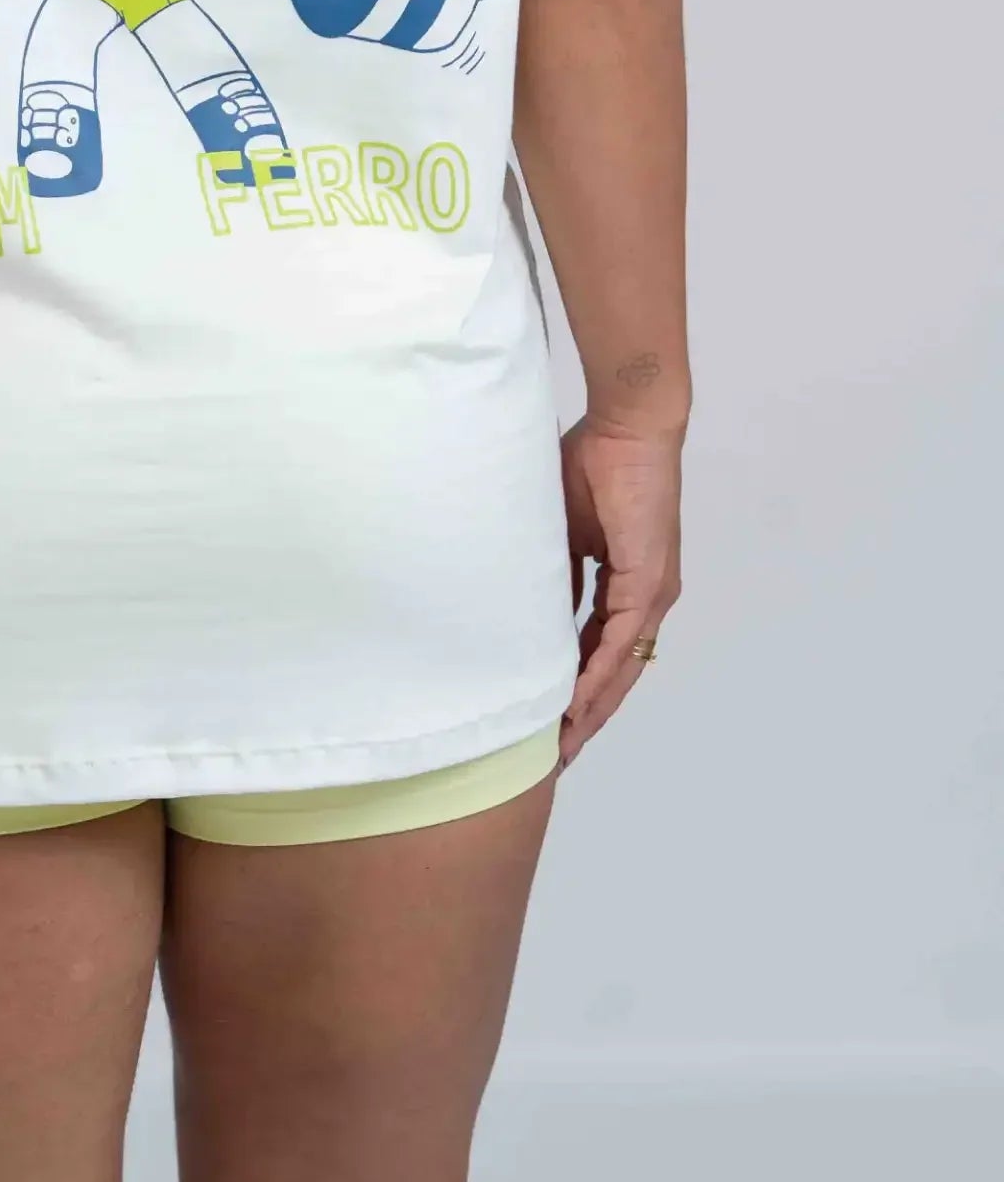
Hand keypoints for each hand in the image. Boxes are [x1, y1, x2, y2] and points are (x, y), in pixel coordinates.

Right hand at [558, 416, 681, 765]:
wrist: (628, 426)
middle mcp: (646, 596)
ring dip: (592, 707)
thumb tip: (529, 606)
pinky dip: (598, 675)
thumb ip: (553, 569)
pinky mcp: (649, 581)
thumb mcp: (562, 528)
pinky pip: (621, 640)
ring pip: (622, 666)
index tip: (549, 720)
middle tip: (556, 755)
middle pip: (616, 672)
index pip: (599, 648)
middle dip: (585, 715)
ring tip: (562, 744)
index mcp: (626, 582)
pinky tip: (576, 703)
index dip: (575, 686)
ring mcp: (652, 592)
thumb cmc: (594, 461)